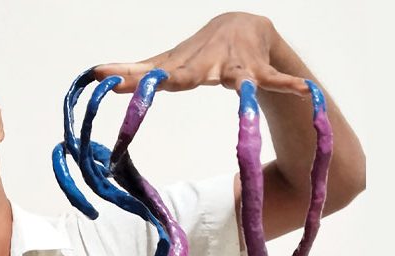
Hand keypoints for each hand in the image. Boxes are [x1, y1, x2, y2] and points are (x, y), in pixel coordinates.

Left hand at [94, 12, 308, 95]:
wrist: (245, 26)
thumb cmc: (200, 52)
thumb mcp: (169, 63)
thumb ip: (135, 72)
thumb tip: (92, 73)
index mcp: (181, 68)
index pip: (149, 74)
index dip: (127, 76)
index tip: (101, 76)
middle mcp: (204, 65)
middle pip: (185, 76)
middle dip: (171, 79)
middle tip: (156, 82)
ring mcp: (232, 67)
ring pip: (233, 78)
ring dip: (235, 82)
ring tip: (235, 84)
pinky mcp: (258, 72)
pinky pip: (274, 82)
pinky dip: (287, 85)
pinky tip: (302, 90)